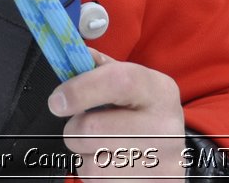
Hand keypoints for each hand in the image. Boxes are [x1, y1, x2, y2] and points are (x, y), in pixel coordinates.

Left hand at [48, 50, 185, 180]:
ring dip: (83, 153)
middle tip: (81, 124)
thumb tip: (69, 58)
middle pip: (92, 129)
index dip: (81, 90)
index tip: (57, 101)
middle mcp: (165, 127)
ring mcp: (161, 163)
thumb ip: (100, 69)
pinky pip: (97, 181)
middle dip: (74, 128)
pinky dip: (93, 172)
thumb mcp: (132, 83)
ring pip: (91, 162)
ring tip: (100, 145)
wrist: (170, 153)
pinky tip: (110, 163)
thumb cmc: (142, 111)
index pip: (119, 82)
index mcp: (159, 90)